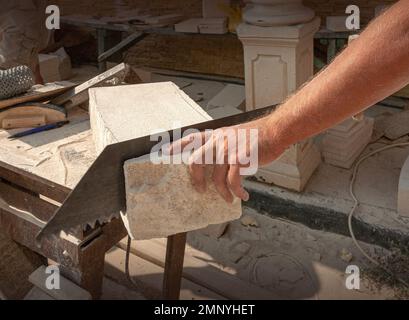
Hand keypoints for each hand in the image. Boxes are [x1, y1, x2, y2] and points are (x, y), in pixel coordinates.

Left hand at [167, 117, 284, 202]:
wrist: (276, 131)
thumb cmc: (257, 137)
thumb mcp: (235, 136)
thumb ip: (223, 146)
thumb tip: (216, 168)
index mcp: (216, 135)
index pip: (192, 138)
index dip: (177, 146)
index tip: (165, 153)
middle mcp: (219, 140)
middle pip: (196, 161)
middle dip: (195, 180)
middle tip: (201, 191)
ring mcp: (229, 148)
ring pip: (216, 177)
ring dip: (223, 192)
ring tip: (229, 198)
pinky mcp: (240, 158)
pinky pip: (233, 181)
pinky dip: (237, 191)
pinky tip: (243, 195)